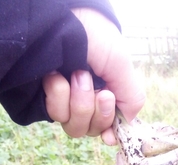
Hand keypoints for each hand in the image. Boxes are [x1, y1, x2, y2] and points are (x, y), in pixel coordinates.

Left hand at [42, 8, 144, 144]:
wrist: (63, 18)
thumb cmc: (95, 36)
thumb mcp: (121, 65)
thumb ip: (131, 98)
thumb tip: (127, 124)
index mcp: (106, 95)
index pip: (108, 127)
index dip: (109, 132)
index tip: (109, 134)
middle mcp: (86, 101)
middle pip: (92, 130)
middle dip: (97, 112)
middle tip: (99, 91)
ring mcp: (65, 101)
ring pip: (75, 127)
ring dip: (79, 102)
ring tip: (77, 75)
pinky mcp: (46, 99)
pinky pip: (55, 115)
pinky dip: (59, 95)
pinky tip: (57, 76)